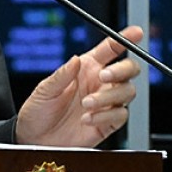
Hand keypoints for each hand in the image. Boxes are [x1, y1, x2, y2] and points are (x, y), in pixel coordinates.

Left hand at [15, 25, 142, 147]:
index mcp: (86, 67)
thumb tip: (75, 59)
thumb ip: (62, 74)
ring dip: (108, 97)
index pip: (110, 49)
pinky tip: (87, 119)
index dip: (125, 38)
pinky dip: (105, 116)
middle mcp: (99, 83)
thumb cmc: (38, 110)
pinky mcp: (107, 123)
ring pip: (127, 92)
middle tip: (104, 77)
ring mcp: (105, 103)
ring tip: (86, 104)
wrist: (35, 138)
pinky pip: (121, 115)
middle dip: (121, 70)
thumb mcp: (44, 89)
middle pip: (128, 69)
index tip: (136, 32)